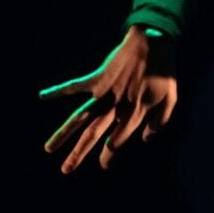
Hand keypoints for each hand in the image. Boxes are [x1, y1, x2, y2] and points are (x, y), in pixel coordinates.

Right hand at [39, 25, 176, 172]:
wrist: (153, 41)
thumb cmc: (164, 71)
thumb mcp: (171, 98)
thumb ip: (161, 122)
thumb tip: (146, 139)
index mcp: (135, 112)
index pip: (118, 140)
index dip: (109, 154)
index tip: (103, 164)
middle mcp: (116, 105)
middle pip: (94, 133)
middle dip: (79, 153)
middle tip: (66, 170)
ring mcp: (105, 91)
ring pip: (81, 116)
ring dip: (64, 133)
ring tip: (48, 149)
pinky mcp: (98, 77)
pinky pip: (76, 85)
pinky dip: (59, 90)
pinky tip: (42, 95)